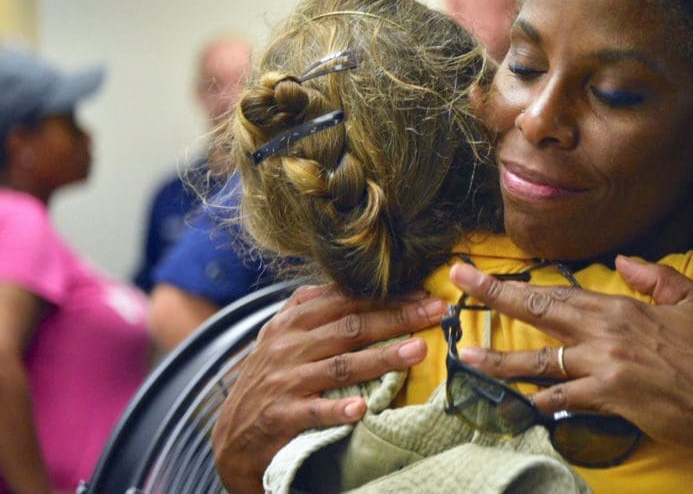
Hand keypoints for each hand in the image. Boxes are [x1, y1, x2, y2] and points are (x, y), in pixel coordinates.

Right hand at [212, 283, 445, 493]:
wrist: (234, 433)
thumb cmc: (270, 376)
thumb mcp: (282, 335)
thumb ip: (312, 307)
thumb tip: (353, 281)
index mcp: (292, 320)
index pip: (346, 300)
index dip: (387, 296)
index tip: (424, 293)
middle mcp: (289, 345)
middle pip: (351, 327)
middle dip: (398, 318)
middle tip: (435, 313)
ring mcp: (285, 380)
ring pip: (340, 365)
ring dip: (382, 358)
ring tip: (417, 351)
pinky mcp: (281, 415)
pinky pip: (314, 411)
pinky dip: (337, 409)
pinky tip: (362, 409)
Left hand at [450, 257, 692, 492]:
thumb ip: (654, 276)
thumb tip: (623, 261)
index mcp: (618, 307)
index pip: (557, 289)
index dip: (517, 281)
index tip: (485, 270)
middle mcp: (601, 334)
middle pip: (537, 312)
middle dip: (493, 297)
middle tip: (458, 283)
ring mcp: (600, 368)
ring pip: (538, 361)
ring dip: (498, 360)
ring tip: (466, 357)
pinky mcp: (606, 399)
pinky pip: (562, 399)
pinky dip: (542, 400)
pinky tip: (523, 403)